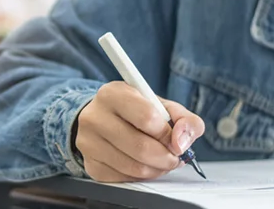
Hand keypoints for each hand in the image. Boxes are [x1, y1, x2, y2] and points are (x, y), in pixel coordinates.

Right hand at [75, 81, 205, 181]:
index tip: (174, 139)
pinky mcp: (90, 164)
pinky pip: (123, 179)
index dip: (168, 134)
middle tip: (174, 157)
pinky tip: (144, 166)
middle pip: (140, 147)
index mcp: (112, 94)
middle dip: (166, 157)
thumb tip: (181, 144)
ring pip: (134, 167)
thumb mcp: (163, 107)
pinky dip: (141, 177)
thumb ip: (185, 120)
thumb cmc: (136, 112)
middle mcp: (94, 117)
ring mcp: (88, 142)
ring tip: (162, 162)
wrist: (103, 120)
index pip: (147, 118)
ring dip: (156, 169)